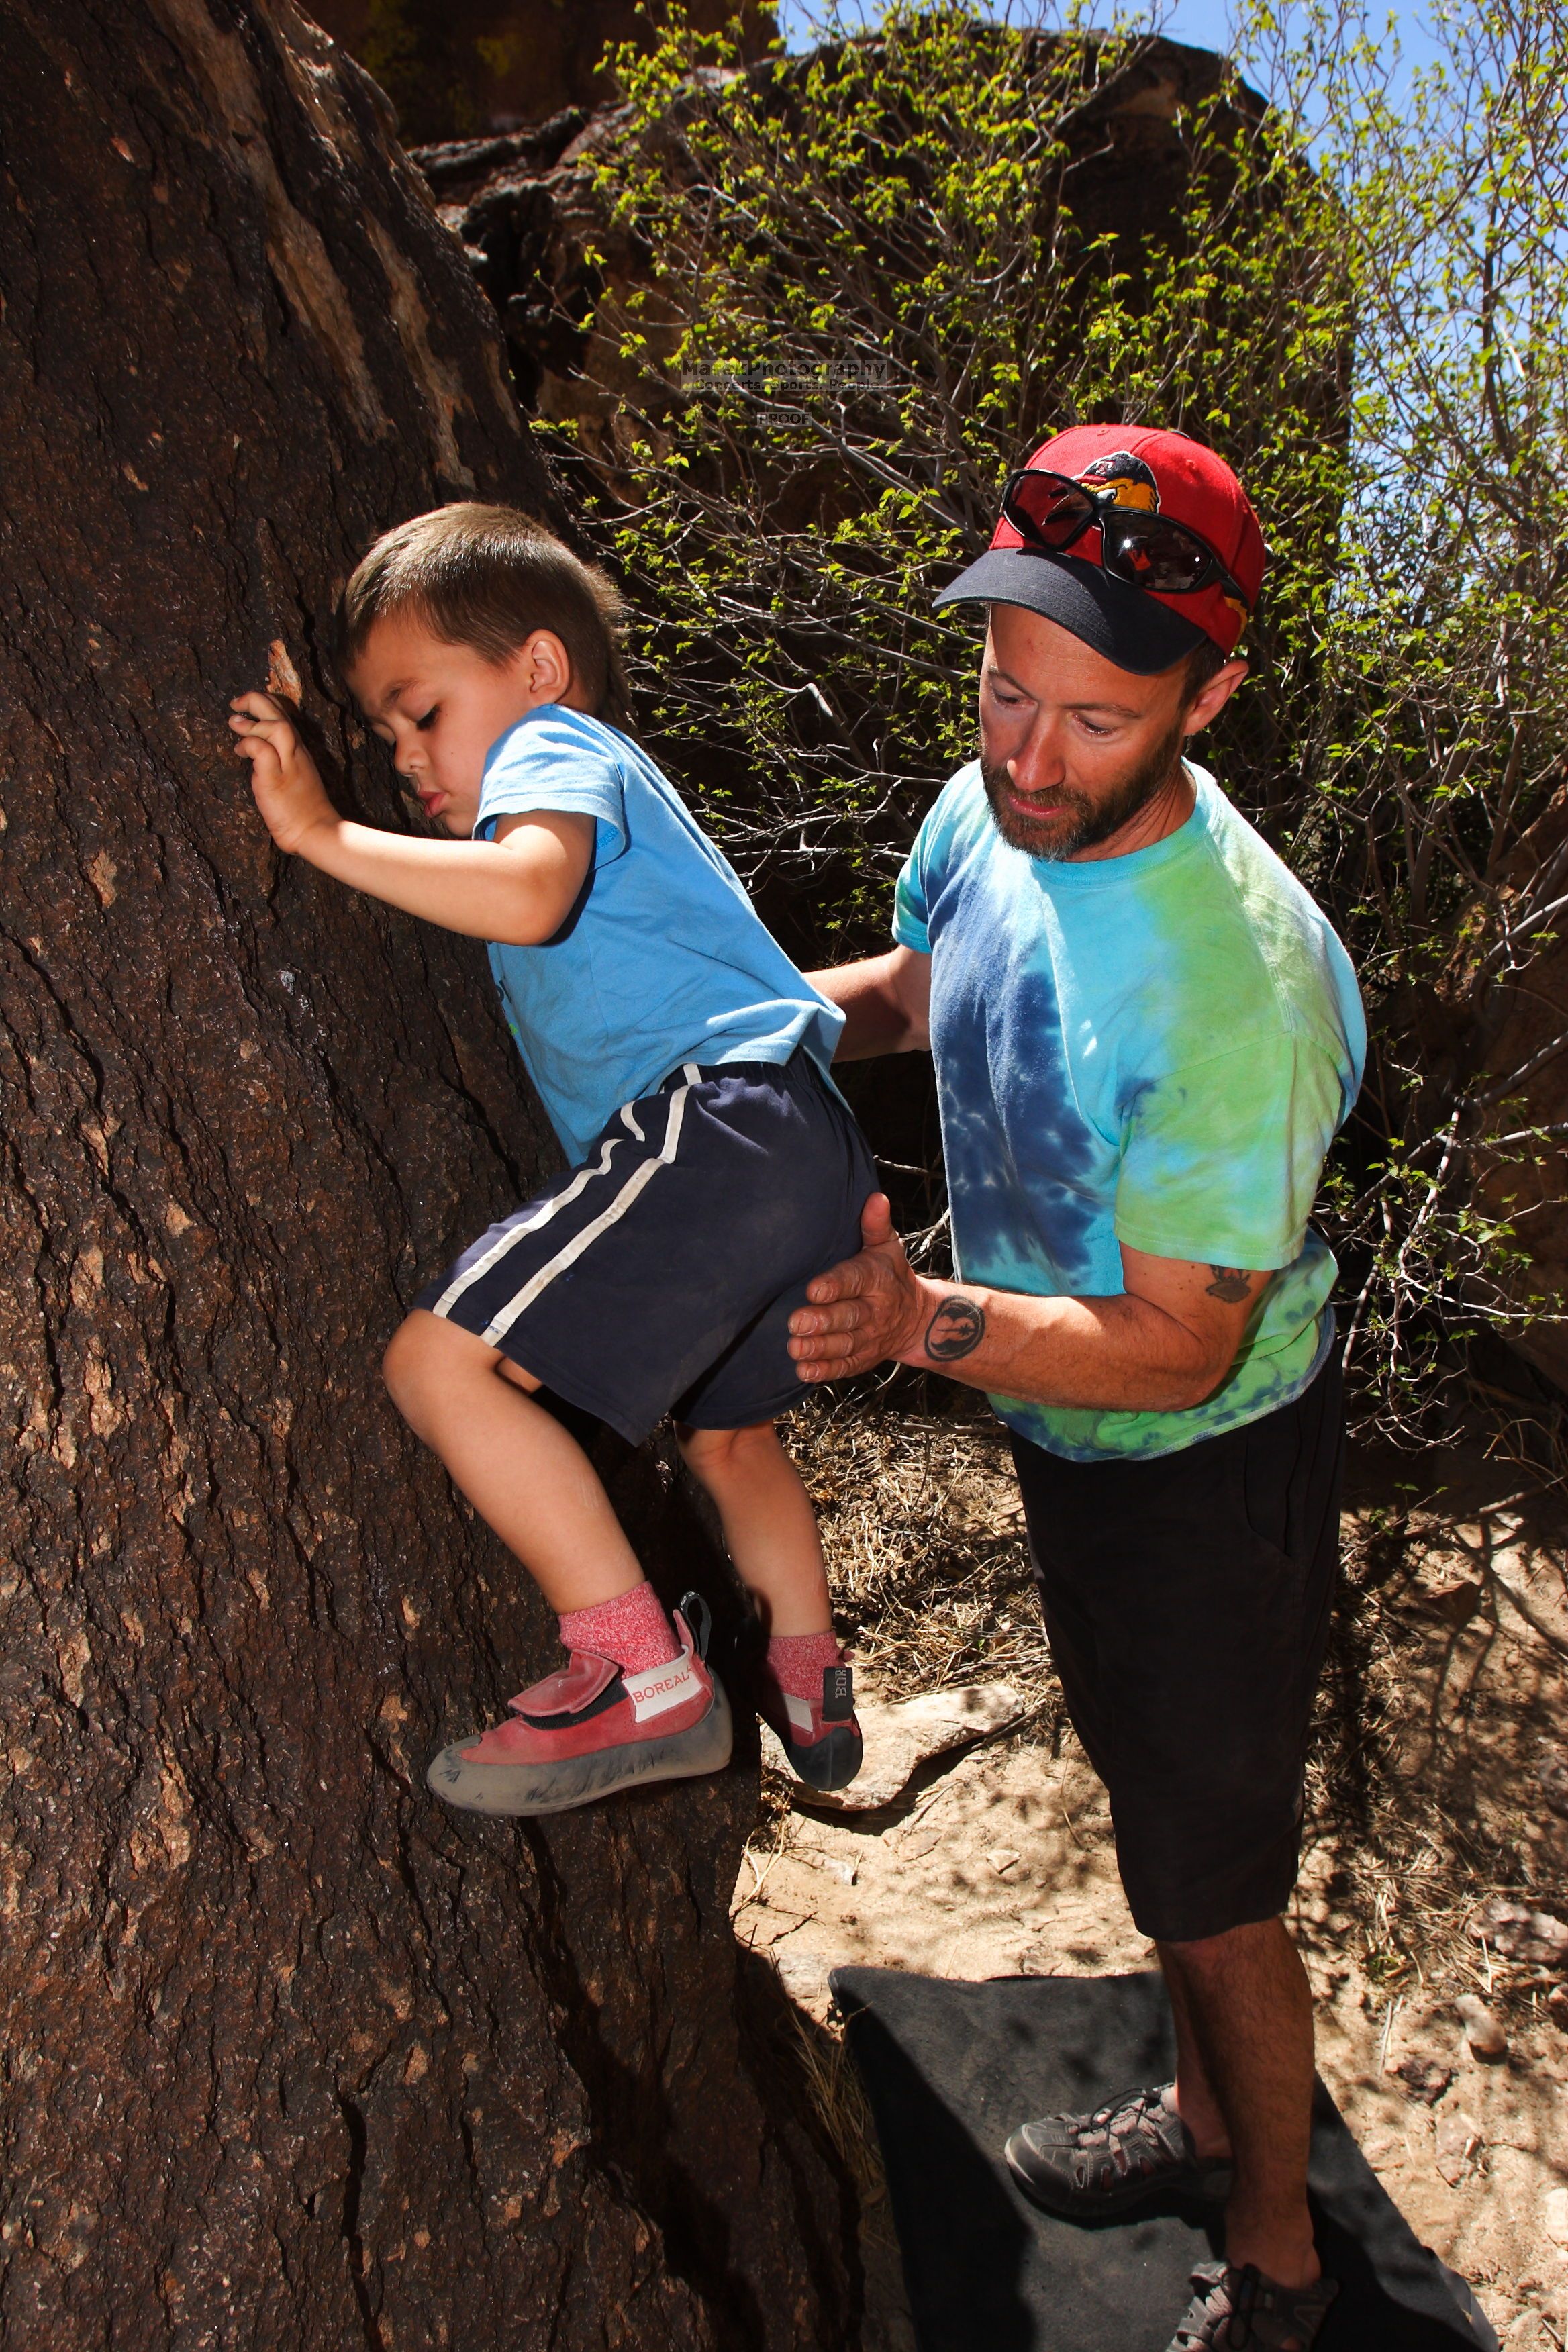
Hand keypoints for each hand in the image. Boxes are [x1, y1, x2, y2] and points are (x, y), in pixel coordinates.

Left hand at [229, 691, 335, 855]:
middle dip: (254, 700)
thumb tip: (254, 749)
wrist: (316, 831)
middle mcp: (296, 751)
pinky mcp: (276, 779)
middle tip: (235, 704)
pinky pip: (262, 750)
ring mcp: (288, 764)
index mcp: (298, 749)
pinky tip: (240, 753)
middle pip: (278, 713)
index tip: (245, 706)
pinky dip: (248, 745)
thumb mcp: (292, 775)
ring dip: (252, 722)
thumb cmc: (302, 808)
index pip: (283, 714)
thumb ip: (277, 759)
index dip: (263, 702)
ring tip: (234, 724)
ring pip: (275, 726)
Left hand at [788, 1193, 929, 1381]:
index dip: (835, 1286)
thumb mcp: (887, 1247)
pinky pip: (846, 1366)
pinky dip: (826, 1371)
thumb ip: (875, 1225)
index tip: (813, 1289)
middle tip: (795, 1322)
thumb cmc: (890, 1274)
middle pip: (849, 1316)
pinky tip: (804, 1370)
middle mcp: (875, 1310)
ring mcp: (870, 1337)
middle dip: (823, 1321)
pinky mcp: (864, 1358)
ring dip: (819, 1348)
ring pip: (845, 1344)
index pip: (855, 1280)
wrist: (919, 1318)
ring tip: (795, 1347)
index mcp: (877, 1279)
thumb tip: (876, 1198)